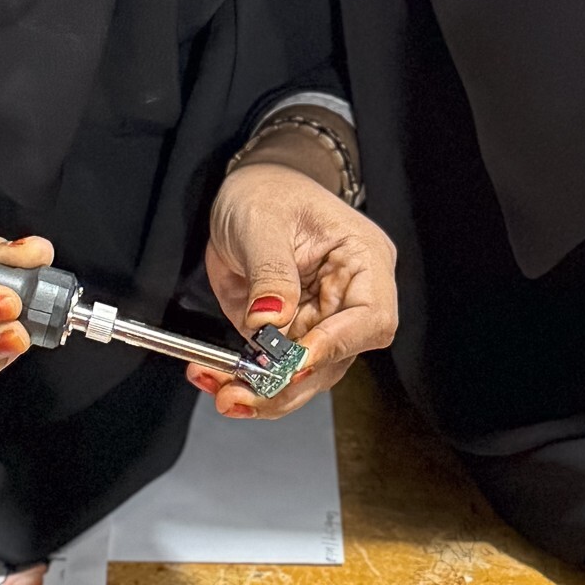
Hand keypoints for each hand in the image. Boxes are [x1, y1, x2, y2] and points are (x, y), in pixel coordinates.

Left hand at [194, 151, 397, 418]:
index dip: (336, 346)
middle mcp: (350, 299)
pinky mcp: (288, 335)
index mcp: (364, 261)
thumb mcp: (262, 219)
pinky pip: (274, 370)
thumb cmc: (267, 191)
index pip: (371, 318)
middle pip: (335, 360)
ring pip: (304, 377)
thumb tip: (270, 321)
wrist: (247, 191)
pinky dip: (244, 381)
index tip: (292, 361)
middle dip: (288, 384)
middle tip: (242, 393)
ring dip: (264, 392)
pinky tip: (212, 380)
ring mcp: (319, 321)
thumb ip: (270, 270)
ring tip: (224, 394)